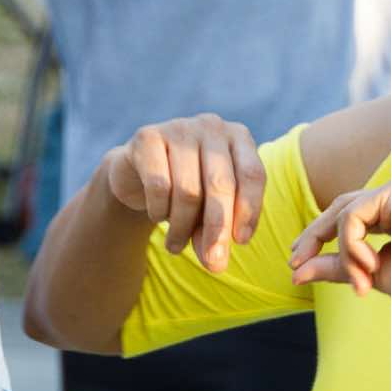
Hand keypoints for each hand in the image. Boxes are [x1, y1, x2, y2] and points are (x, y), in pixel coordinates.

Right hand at [103, 114, 265, 271]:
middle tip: (214, 262)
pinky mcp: (147, 137)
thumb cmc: (186, 189)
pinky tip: (157, 217)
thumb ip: (218, 233)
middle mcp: (212, 126)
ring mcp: (179, 128)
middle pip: (221, 184)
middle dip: (217, 228)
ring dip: (182, 227)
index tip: (241, 242)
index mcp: (238, 137)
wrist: (137, 172)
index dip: (249, 211)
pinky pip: (159, 185)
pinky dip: (159, 211)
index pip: (253, 175)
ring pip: (188, 190)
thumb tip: (215, 264)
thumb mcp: (209, 210)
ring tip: (176, 247)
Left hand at [288, 173, 390, 319]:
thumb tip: (296, 273)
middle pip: (340, 206)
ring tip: (362, 283)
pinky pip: (352, 218)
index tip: (298, 260)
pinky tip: (371, 267)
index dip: (320, 233)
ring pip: (345, 214)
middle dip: (315, 236)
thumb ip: (338, 266)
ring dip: (344, 254)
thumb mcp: (372, 273)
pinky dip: (352, 247)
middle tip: (295, 262)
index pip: (350, 211)